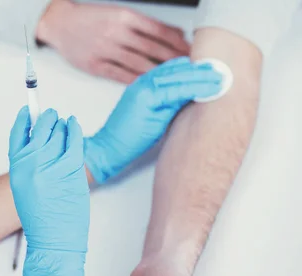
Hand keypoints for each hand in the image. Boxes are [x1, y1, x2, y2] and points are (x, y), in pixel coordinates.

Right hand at [9, 107, 89, 275]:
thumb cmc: (42, 218)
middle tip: (53, 115)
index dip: (23, 118)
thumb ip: (30, 165)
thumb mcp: (25, 189)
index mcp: (16, 169)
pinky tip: (74, 125)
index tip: (28, 109)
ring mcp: (50, 165)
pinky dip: (75, 130)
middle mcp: (31, 164)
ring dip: (63, 126)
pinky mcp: (70, 169)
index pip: (17, 134)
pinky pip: (74, 141)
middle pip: (39, 128)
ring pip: (58, 132)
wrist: (53, 241)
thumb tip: (42, 140)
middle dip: (47, 118)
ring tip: (65, 125)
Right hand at [36, 0, 189, 82]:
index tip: (191, 50)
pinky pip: (121, 75)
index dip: (177, 42)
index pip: (158, 30)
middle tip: (190, 68)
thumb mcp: (118, 13)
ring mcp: (105, 50)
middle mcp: (116, 33)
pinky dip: (137, 81)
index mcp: (124, 16)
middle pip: (152, 48)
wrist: (59, 24)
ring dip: (159, 72)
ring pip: (138, 63)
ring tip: (174, 79)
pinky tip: (150, 86)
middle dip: (173, 59)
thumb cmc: (90, 19)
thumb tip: (174, 33)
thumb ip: (145, 25)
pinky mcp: (96, 65)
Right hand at [84, 56, 222, 182]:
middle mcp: (143, 81)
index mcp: (144, 84)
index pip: (173, 69)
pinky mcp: (145, 98)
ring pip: (179, 76)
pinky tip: (211, 88)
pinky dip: (196, 87)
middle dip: (202, 69)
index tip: (214, 71)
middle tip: (225, 70)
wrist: (108, 149)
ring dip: (203, 76)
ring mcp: (143, 88)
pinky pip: (176, 89)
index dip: (195, 69)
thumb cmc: (129, 138)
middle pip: (178, 68)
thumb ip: (170, 103)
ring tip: (223, 77)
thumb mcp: (154, 116)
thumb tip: (193, 99)